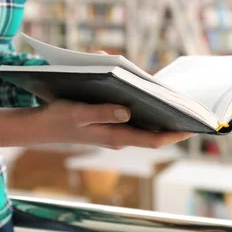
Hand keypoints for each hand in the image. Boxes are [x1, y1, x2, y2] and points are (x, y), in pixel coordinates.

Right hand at [0, 100, 194, 149]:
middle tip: (190, 109)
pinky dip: (140, 105)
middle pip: (152, 131)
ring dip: (156, 111)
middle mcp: (118, 136)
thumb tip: (127, 111)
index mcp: (114, 136)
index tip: (193, 127)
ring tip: (174, 99)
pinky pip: (130, 116)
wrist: (38, 126)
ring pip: (142, 123)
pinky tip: (145, 92)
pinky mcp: (107, 123)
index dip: (174, 134)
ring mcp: (113, 131)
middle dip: (171, 121)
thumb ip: (102, 113)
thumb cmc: (57, 118)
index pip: (152, 139)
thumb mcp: (78, 113)